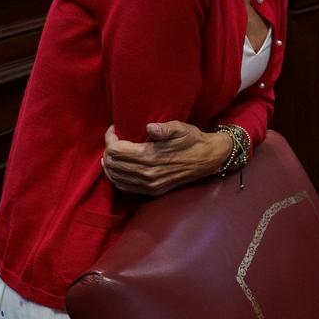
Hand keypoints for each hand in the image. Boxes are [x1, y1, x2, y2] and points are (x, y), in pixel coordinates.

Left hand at [101, 122, 232, 195]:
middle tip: (114, 139)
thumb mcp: (181, 128)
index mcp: (150, 157)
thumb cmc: (193, 140)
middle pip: (113, 164)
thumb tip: (149, 127)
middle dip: (108, 150)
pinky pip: (125, 187)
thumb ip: (164, 128)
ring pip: (116, 177)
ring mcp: (150, 185)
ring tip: (112, 153)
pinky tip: (116, 169)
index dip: (110, 138)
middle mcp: (147, 174)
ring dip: (109, 165)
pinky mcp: (153, 191)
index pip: (116, 150)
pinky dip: (116, 178)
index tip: (115, 129)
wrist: (210, 158)